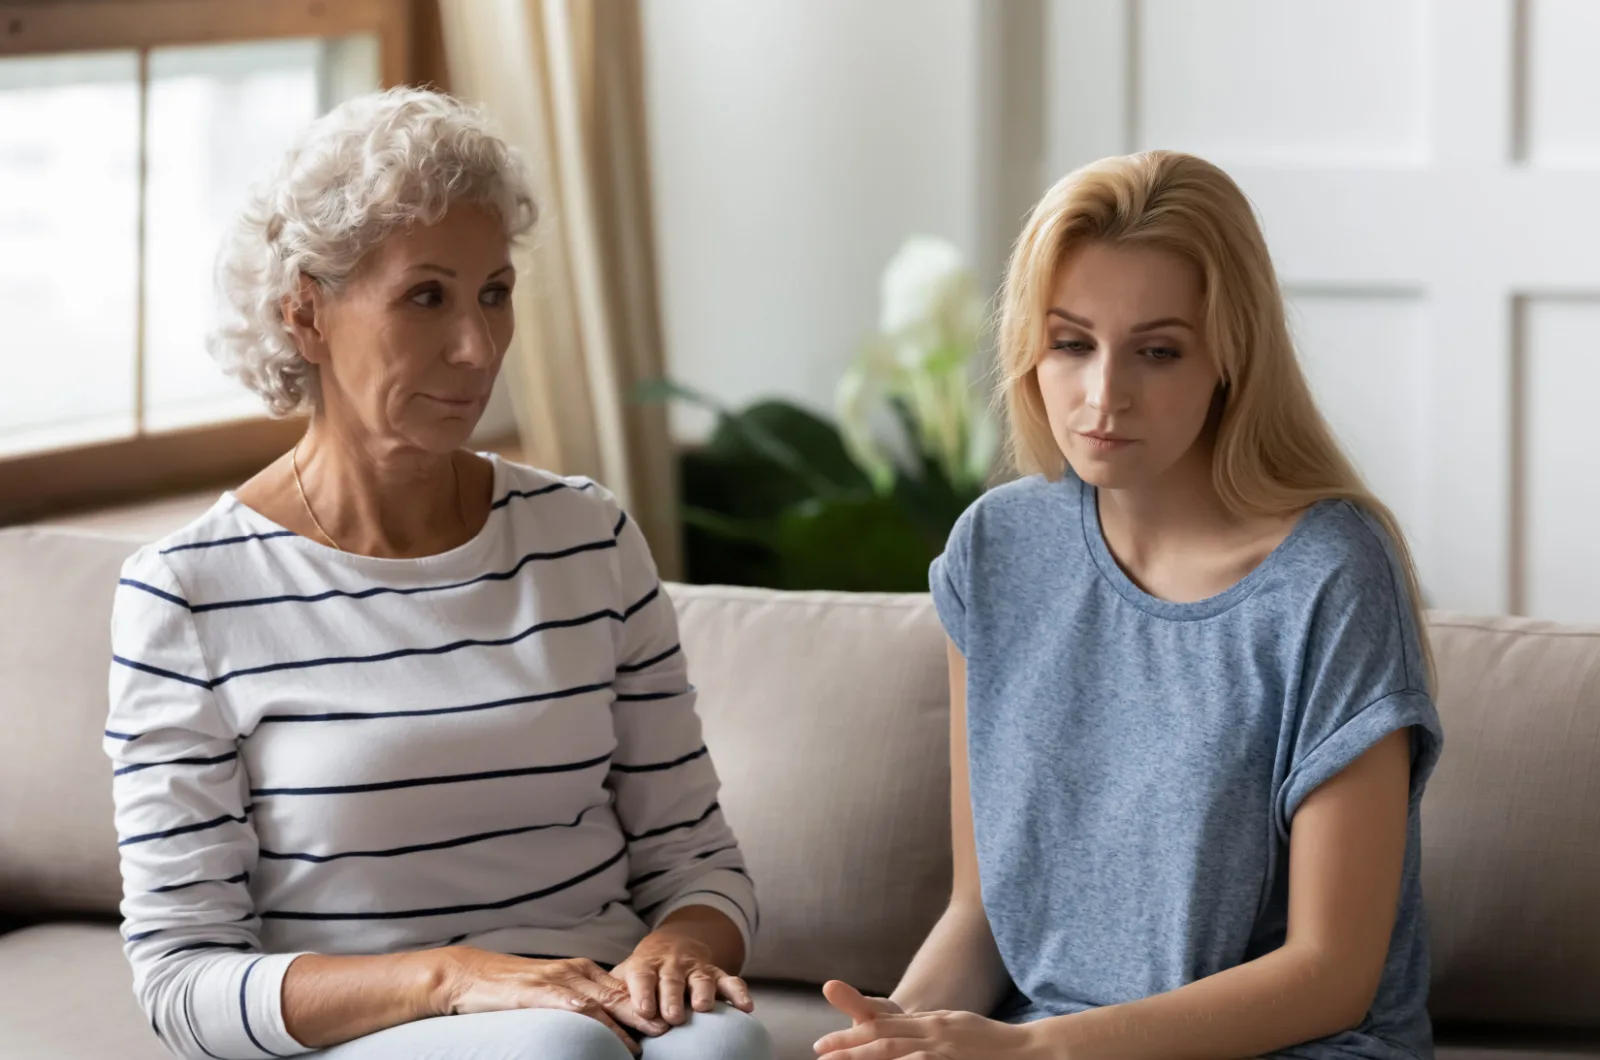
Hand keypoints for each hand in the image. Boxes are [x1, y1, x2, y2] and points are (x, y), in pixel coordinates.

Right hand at [434, 947, 666, 1055]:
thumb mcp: (549, 990)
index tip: (668, 1018)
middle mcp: (573, 971)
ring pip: (601, 1000)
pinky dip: (592, 1018)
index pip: (620, 988)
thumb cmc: (509, 987)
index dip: (644, 1003)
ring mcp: (556, 980)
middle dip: (646, 1010)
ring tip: (648, 1038)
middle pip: (618, 992)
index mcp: (579, 970)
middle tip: (671, 1027)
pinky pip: (571, 1006)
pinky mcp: (537, 992)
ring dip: (627, 1020)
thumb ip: (575, 1001)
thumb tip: (602, 1021)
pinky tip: (605, 1029)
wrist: (466, 975)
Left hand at [612, 928, 752, 1026]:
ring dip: (703, 992)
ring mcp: (696, 968)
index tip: (643, 1010)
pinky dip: (739, 992)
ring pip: (702, 978)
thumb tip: (599, 1019)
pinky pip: (730, 980)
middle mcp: (672, 965)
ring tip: (704, 1008)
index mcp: (646, 965)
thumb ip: (616, 994)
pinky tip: (746, 1007)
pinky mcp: (716, 972)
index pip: (642, 977)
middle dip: (672, 997)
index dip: (643, 993)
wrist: (672, 943)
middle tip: (673, 1017)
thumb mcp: (625, 976)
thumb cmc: (643, 972)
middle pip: (672, 980)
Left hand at [815, 983, 1038, 1058]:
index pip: (885, 1026)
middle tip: (819, 1051)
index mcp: (933, 1023)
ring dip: (863, 1055)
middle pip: (882, 1035)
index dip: (854, 1034)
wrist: (1030, 1048)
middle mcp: (933, 1030)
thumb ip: (930, 1031)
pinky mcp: (953, 1059)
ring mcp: (943, 1046)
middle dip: (848, 1044)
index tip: (827, 1044)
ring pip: (894, 1049)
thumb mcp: (957, 1028)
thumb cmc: (994, 1043)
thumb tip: (903, 1037)